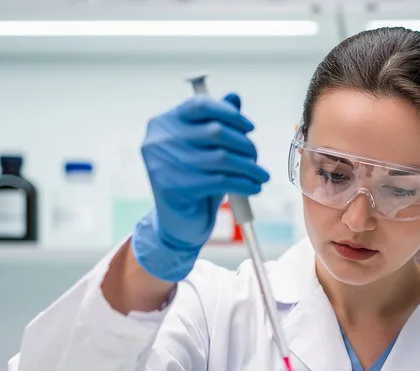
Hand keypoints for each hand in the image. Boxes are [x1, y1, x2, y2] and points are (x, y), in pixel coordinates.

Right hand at [133, 93, 269, 282]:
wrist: (177, 223)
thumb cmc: (192, 180)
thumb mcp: (203, 149)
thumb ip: (215, 122)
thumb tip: (235, 97)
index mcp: (162, 123)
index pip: (200, 105)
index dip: (229, 113)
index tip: (249, 127)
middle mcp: (159, 141)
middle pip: (215, 131)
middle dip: (244, 144)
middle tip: (256, 157)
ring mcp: (164, 165)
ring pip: (222, 158)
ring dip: (249, 166)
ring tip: (261, 174)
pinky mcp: (176, 188)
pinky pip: (222, 180)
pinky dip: (244, 183)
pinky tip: (254, 187)